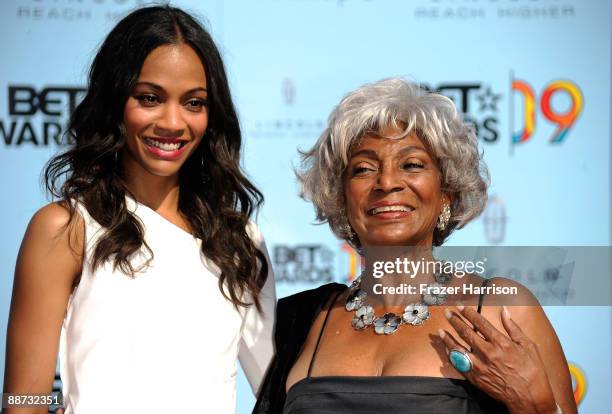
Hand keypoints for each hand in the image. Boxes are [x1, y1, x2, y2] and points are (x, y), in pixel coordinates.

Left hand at [438, 305, 557, 413]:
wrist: (530, 398)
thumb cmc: (532, 372)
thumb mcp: (527, 345)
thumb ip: (513, 327)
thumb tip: (504, 311)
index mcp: (501, 343)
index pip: (480, 323)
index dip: (468, 313)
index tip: (461, 307)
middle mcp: (488, 353)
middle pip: (466, 333)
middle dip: (455, 321)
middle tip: (447, 313)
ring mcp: (480, 366)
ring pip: (458, 348)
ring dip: (448, 338)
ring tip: (441, 330)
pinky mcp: (476, 378)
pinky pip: (459, 364)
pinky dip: (452, 355)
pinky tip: (448, 349)